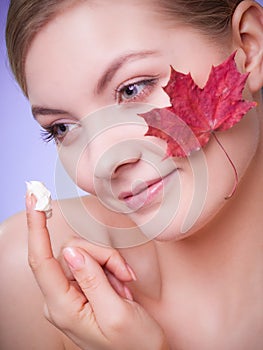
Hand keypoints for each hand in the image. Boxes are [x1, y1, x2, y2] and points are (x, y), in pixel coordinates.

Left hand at [26, 194, 168, 349]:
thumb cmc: (134, 344)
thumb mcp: (116, 312)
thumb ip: (91, 279)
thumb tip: (71, 251)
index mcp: (62, 307)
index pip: (41, 260)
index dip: (37, 227)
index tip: (34, 199)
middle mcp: (60, 297)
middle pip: (75, 252)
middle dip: (104, 256)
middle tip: (126, 276)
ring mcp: (72, 292)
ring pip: (87, 254)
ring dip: (111, 265)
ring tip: (125, 286)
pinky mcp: (84, 287)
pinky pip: (95, 262)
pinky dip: (113, 269)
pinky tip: (122, 287)